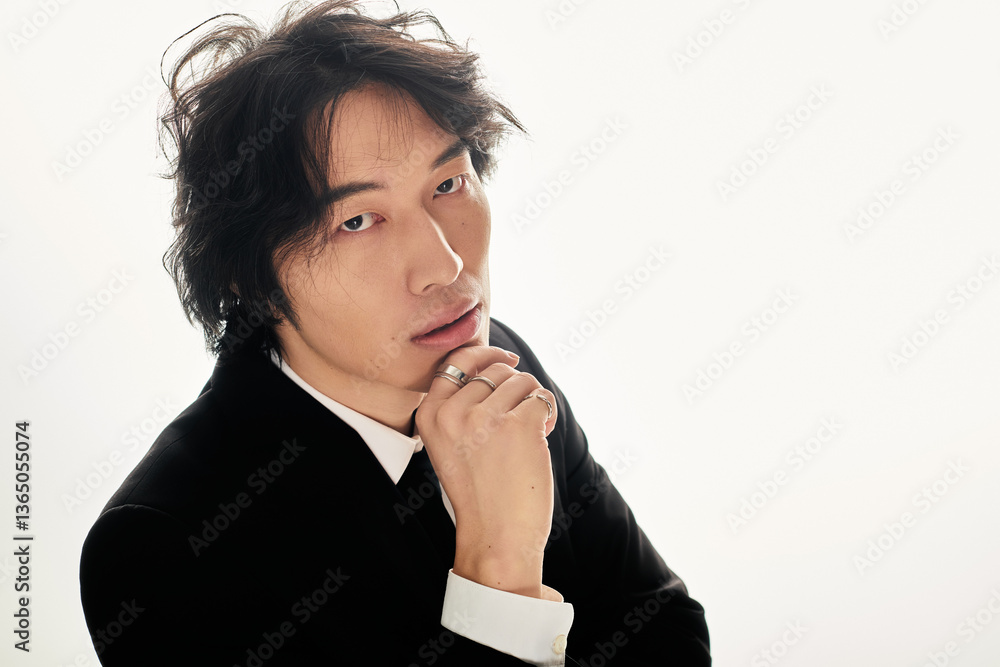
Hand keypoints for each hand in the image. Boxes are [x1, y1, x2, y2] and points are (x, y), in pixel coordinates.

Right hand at [415, 345, 557, 598]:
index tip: (505, 358)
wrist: (496, 536)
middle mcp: (454, 412)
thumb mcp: (451, 444)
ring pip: (522, 380)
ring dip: (533, 400)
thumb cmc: (479, 492)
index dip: (485, 354)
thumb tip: (495, 360)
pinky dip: (548, 413)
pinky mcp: (519, 426)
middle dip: (515, 386)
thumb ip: (461, 407)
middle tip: (520, 417)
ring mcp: (486, 418)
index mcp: (431, 415)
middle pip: (495, 369)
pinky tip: (543, 435)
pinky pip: (541, 398)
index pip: (456, 361)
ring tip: (530, 431)